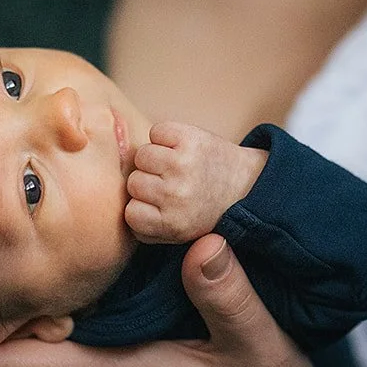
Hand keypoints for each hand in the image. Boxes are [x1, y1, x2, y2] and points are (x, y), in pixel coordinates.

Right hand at [125, 122, 267, 243]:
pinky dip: (165, 136)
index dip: (142, 207)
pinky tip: (180, 148)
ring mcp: (183, 164)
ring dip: (155, 158)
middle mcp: (177, 195)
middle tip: (171, 185)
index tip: (160, 207)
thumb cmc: (203, 209)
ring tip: (175, 166)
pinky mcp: (191, 138)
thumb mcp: (176, 235)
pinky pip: (157, 131)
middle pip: (133, 182)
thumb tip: (121, 209)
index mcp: (173, 224)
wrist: (246, 184)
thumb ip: (145, 230)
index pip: (130, 213)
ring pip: (142, 155)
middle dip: (148, 182)